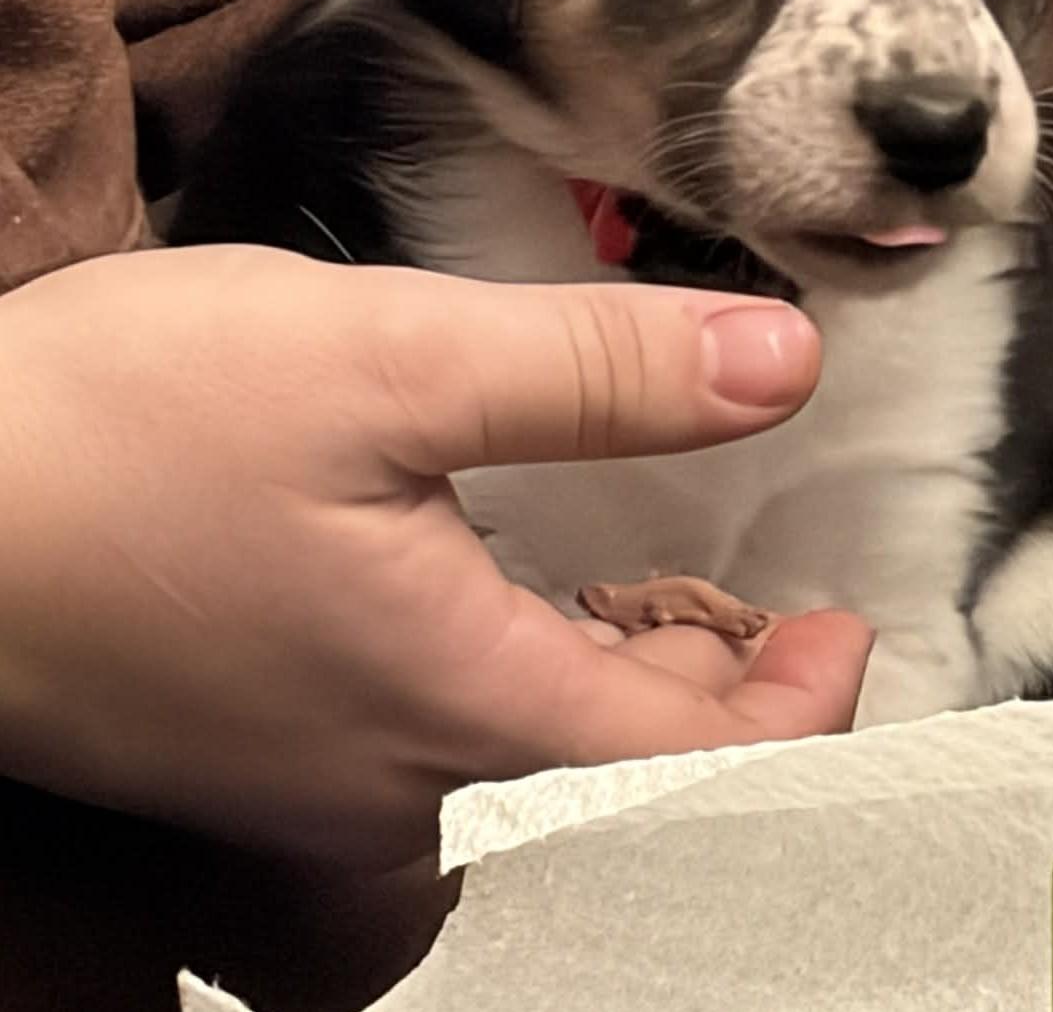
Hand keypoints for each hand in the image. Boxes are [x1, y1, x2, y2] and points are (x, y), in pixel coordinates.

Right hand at [0, 247, 871, 869]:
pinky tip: (478, 597)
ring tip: (637, 599)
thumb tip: (783, 365)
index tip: (839, 625)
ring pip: (514, 765)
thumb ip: (596, 371)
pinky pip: (420, 744)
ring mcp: (300, 779)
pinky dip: (499, 683)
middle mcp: (386, 783)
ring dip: (604, 693)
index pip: (695, 763)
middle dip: (707, 695)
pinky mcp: (235, 743)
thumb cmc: (123, 435)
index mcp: (456, 704)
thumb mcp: (387, 360)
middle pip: (608, 777)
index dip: (801, 705)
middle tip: (748, 601)